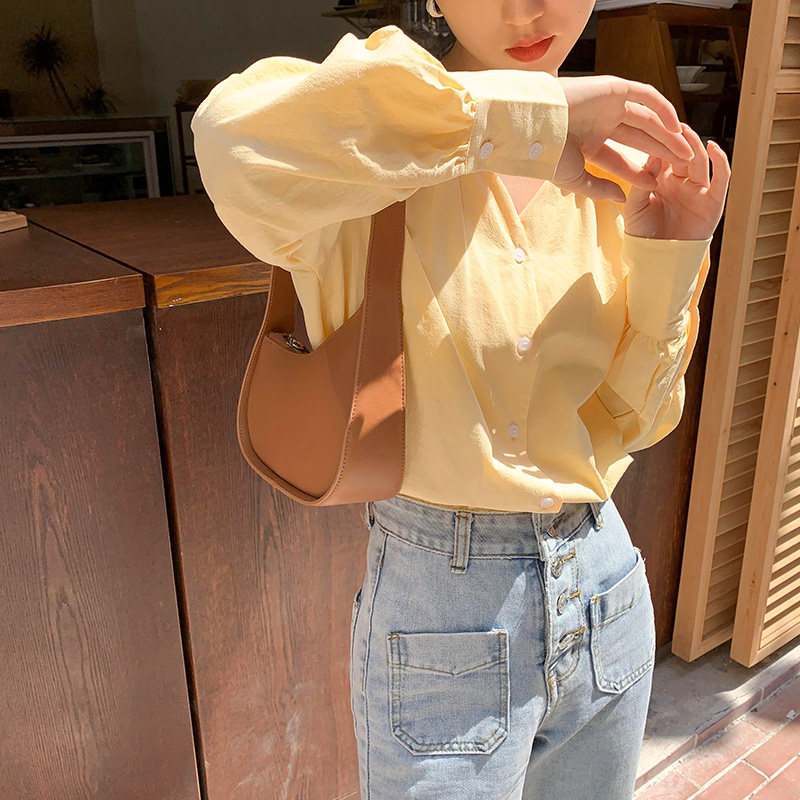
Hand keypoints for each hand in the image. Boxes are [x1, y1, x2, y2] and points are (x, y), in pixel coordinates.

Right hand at [553, 74, 695, 202]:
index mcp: (589, 144)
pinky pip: (646, 97)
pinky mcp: (614, 88)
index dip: (639, 173)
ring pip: (646, 120)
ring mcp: (608, 105)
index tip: (657, 185)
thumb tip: (621, 199)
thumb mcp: (575, 179)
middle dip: (661, 152)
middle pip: (639, 139)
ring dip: (667, 133)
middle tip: (683, 165)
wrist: (535, 127)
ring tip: (685, 149)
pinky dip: (662, 109)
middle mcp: (601, 123)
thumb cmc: (548, 154)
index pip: (621, 160)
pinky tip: (675, 126)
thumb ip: (600, 189)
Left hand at [621, 122, 729, 239]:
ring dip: (693, 145)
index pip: (661, 155)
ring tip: (685, 131)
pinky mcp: (713, 201)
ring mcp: (697, 190)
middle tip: (669, 124)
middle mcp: (680, 181)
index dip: (658, 142)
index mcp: (660, 180)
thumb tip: (652, 156)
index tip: (650, 128)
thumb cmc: (643, 234)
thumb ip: (641, 183)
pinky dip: (720, 160)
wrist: (656, 259)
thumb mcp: (634, 206)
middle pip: (681, 154)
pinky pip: (721, 177)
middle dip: (676, 139)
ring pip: (699, 161)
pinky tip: (713, 147)